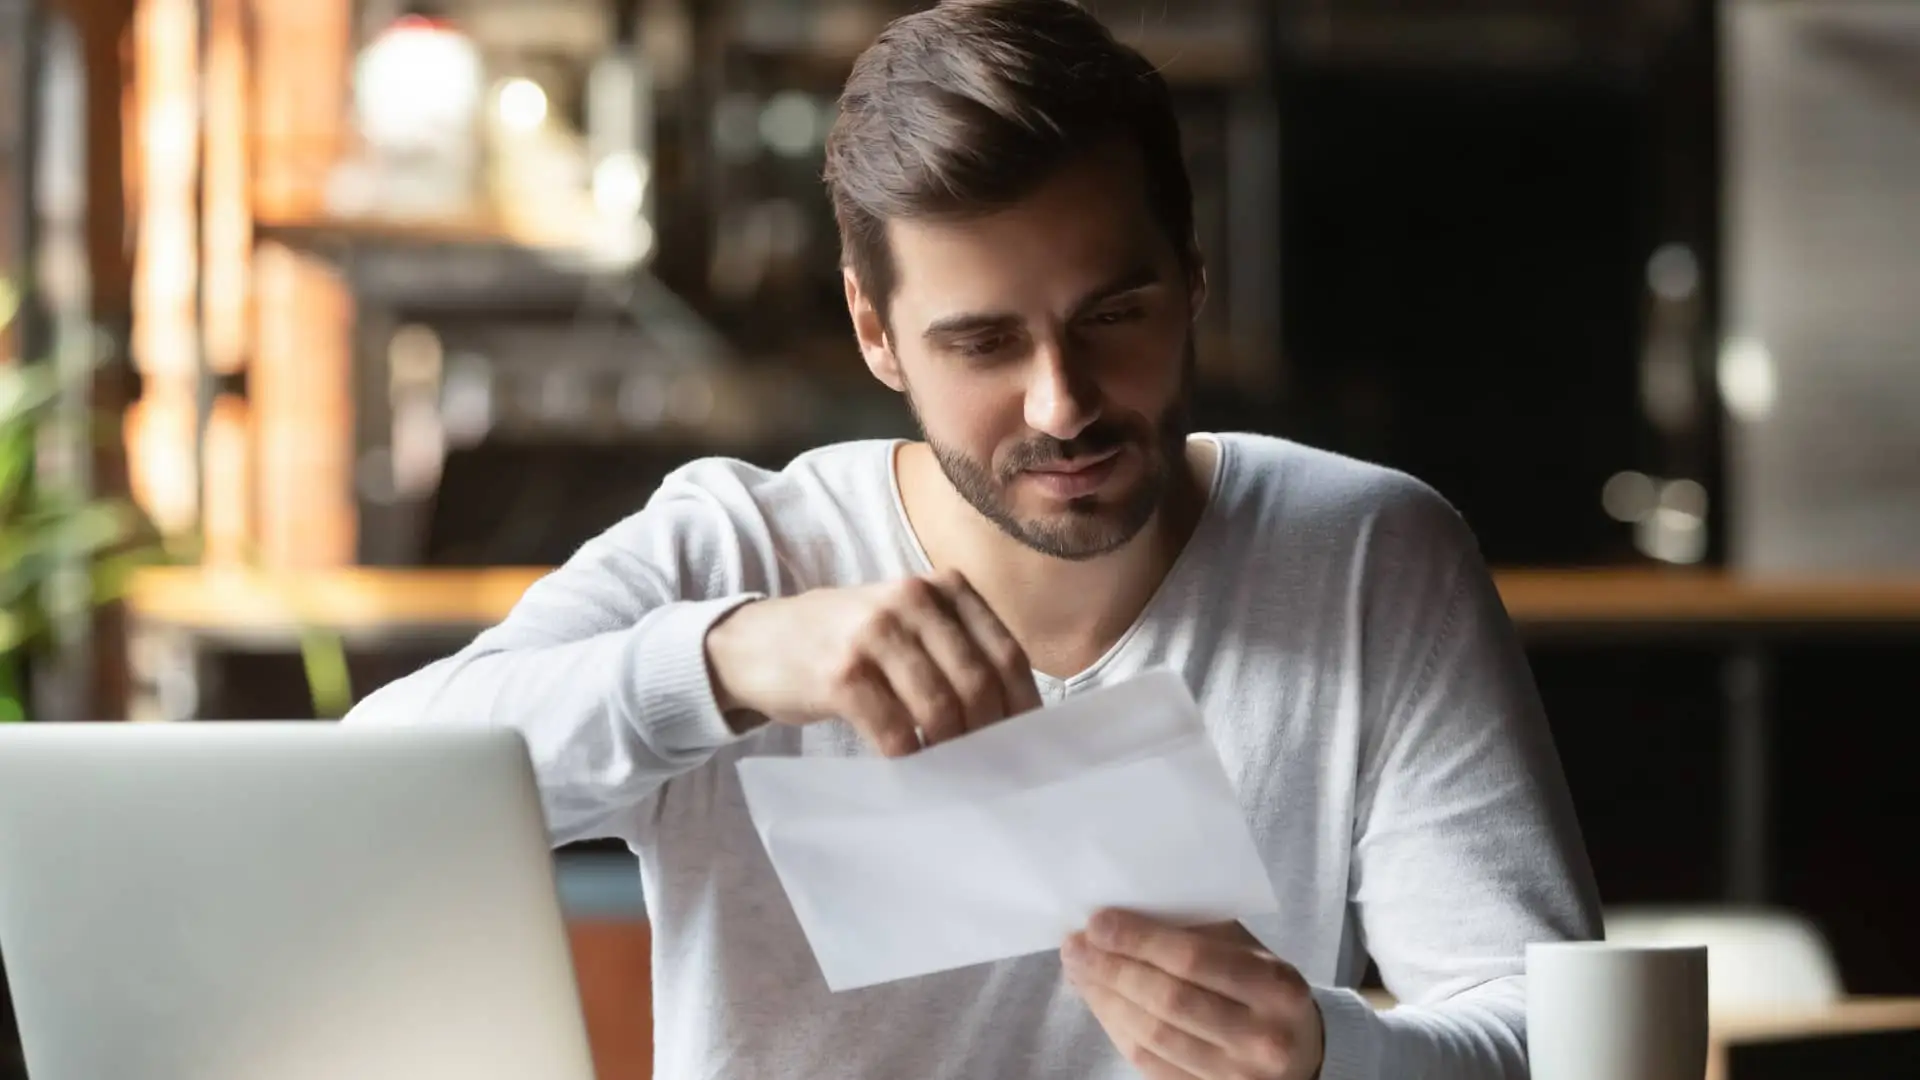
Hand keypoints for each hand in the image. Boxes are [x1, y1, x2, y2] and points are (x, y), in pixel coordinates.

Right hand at [704, 569, 1043, 755]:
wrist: (757, 641)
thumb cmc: (846, 642)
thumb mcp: (906, 623)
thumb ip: (956, 651)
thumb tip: (1012, 720)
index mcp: (942, 588)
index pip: (1007, 654)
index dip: (1022, 707)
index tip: (1026, 744)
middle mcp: (912, 600)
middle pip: (979, 683)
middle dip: (990, 735)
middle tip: (990, 769)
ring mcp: (874, 633)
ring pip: (941, 708)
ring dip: (951, 750)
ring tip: (952, 771)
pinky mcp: (840, 672)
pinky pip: (893, 730)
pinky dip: (909, 757)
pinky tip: (910, 768)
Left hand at [1062, 910, 1323, 1079]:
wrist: (1302, 1051)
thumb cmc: (1264, 988)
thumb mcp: (1249, 950)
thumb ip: (1197, 930)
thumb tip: (1124, 915)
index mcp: (1276, 987)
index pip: (1193, 958)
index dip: (1139, 940)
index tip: (1098, 922)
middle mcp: (1262, 1037)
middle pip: (1168, 999)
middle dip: (1111, 969)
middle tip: (1076, 946)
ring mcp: (1237, 1075)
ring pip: (1153, 1036)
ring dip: (1105, 999)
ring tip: (1080, 971)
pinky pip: (1150, 1064)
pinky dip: (1117, 1029)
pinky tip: (1100, 1002)